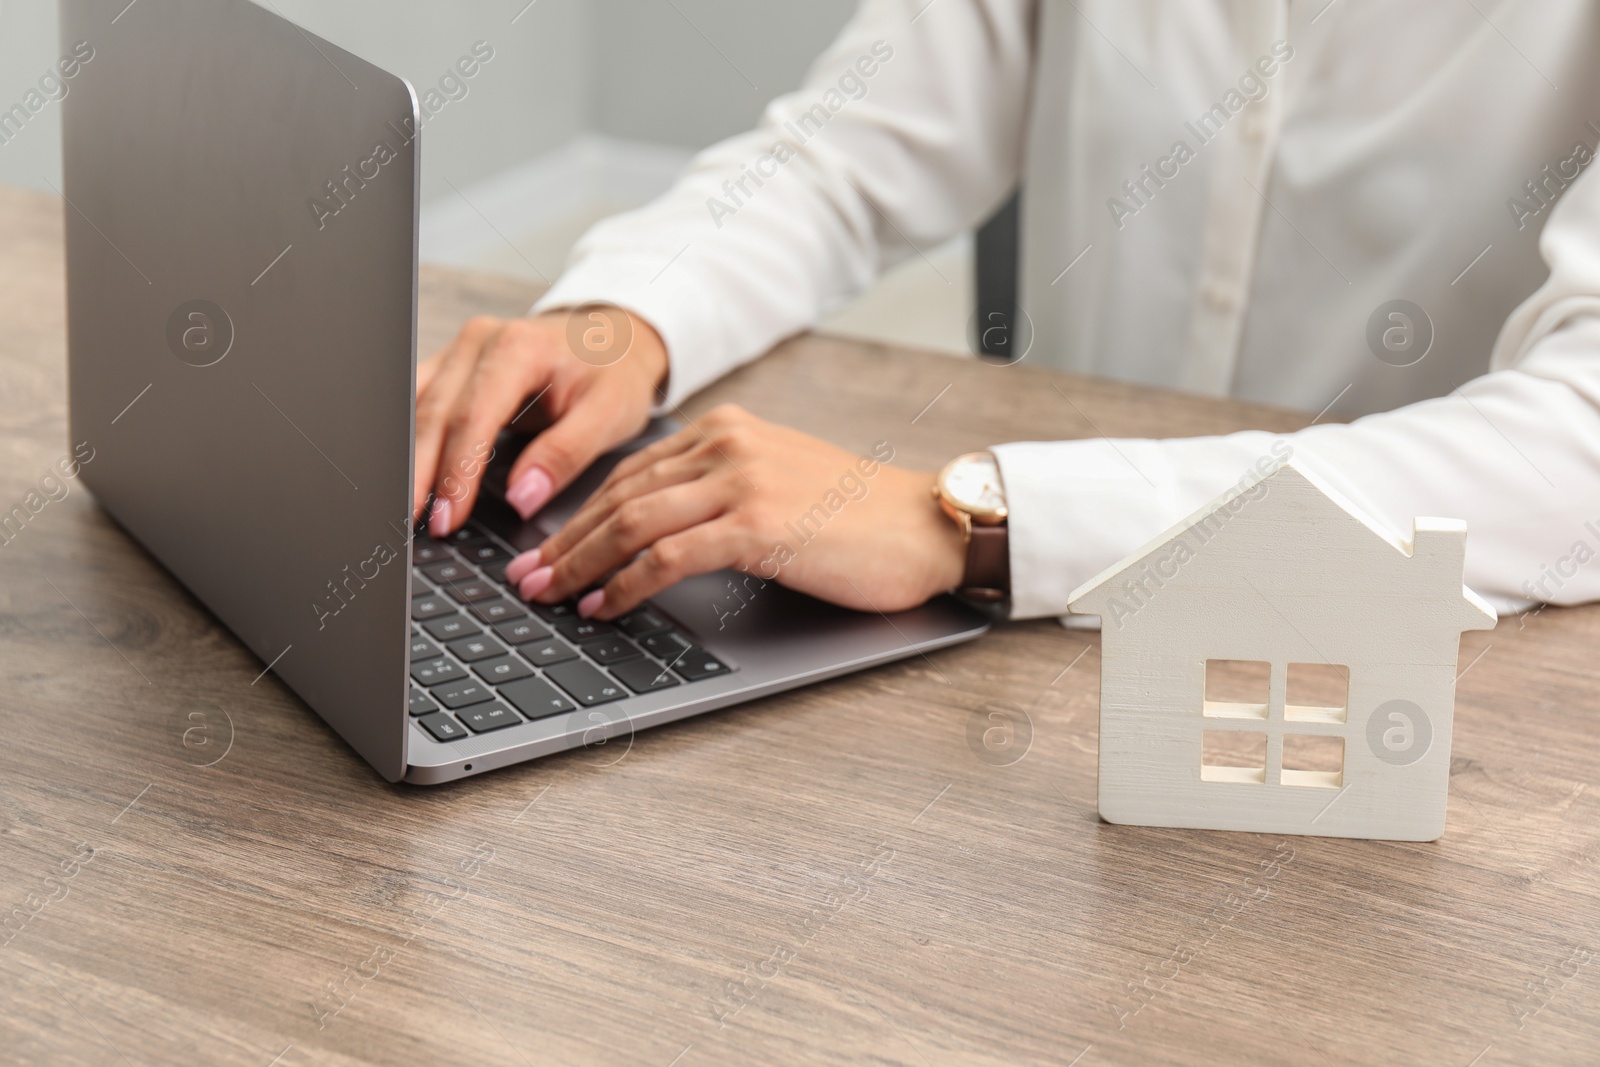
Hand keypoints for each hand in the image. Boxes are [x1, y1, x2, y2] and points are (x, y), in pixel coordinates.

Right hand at [413, 307, 668, 534]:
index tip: (448, 518)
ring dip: (407, 457)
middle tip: (414, 522)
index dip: (455, 473)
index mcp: (518, 348)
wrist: (613, 341)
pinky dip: (410, 440)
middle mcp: (480, 342)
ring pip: (416, 407)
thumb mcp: (609, 414)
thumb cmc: (613, 374)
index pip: (473, 418)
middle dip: (420, 473)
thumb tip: (522, 498)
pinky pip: (419, 402)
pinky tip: (408, 474)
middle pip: (433, 413)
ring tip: (404, 506)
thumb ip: (565, 454)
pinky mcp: (452, 365)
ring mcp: (460, 350)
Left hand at [501, 404, 967, 618]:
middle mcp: (727, 444)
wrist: (929, 526)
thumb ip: (721, 493)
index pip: (630, 473)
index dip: (577, 514)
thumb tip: (655, 535)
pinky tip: (603, 604)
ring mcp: (741, 480)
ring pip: (631, 521)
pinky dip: (626, 582)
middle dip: (562, 540)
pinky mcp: (757, 523)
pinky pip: (668, 555)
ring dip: (579, 562)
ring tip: (547, 594)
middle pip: (618, 494)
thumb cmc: (861, 520)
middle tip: (524, 577)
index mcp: (728, 431)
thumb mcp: (780, 486)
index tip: (543, 547)